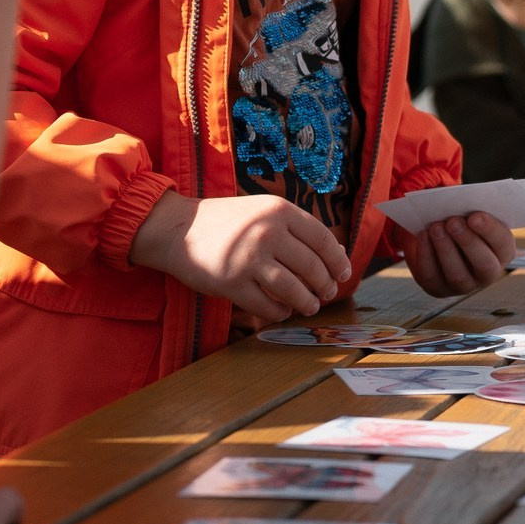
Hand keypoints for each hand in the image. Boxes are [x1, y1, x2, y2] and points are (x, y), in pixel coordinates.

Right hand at [129, 191, 349, 321]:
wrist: (180, 230)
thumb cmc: (229, 222)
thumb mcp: (264, 211)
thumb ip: (296, 228)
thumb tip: (336, 252)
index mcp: (280, 211)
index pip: (323, 239)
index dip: (338, 260)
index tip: (344, 274)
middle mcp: (267, 233)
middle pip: (312, 267)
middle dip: (325, 285)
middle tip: (328, 294)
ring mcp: (249, 259)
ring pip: (293, 290)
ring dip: (307, 302)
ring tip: (310, 306)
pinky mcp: (231, 283)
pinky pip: (266, 305)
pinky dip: (280, 312)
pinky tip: (283, 311)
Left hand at [399, 212, 515, 295]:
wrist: (441, 237)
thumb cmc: (462, 221)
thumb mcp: (472, 213)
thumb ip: (472, 209)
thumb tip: (461, 202)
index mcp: (502, 252)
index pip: (502, 244)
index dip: (489, 230)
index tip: (475, 216)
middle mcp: (487, 274)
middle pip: (483, 264)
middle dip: (468, 241)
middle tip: (454, 221)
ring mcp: (463, 285)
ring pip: (457, 275)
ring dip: (445, 248)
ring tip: (436, 226)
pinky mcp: (438, 288)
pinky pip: (432, 276)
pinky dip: (426, 255)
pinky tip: (423, 235)